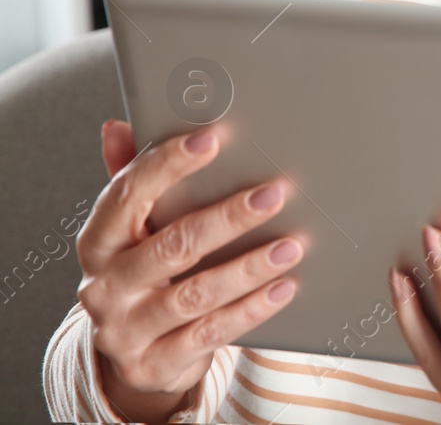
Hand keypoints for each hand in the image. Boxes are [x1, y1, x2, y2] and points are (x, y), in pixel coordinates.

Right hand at [77, 121, 304, 421]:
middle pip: (172, 246)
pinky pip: (211, 333)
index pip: (127, 195)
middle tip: (276, 192)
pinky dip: (252, 309)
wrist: (132, 354)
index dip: (168, 164)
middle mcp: (105, 286)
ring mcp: (128, 329)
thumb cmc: (142, 271)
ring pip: (196, 295)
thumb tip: (119, 125)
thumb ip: (131, 178)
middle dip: (228, 217)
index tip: (213, 137)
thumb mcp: (131, 229)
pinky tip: (285, 286)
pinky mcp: (156, 363)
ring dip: (249, 267)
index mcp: (98, 241)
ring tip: (293, 243)